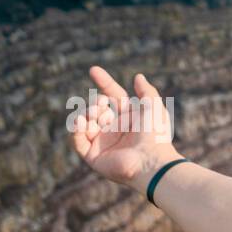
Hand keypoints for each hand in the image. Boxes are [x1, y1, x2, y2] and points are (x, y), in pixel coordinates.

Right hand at [70, 65, 181, 191]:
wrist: (151, 162)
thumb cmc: (156, 135)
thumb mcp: (154, 108)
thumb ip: (146, 91)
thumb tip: (138, 76)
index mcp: (129, 119)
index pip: (113, 96)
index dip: (104, 83)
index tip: (93, 70)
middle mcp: (115, 131)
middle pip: (96, 109)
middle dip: (96, 103)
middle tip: (102, 104)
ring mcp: (103, 144)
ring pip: (85, 123)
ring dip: (86, 114)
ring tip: (94, 113)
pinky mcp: (94, 157)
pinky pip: (78, 141)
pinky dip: (76, 130)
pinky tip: (81, 122)